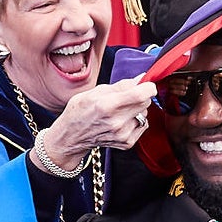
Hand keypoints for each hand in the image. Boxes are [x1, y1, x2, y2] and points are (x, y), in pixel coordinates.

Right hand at [37, 77, 157, 170]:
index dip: (148, 87)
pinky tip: (122, 120)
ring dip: (137, 109)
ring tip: (121, 110)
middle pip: (145, 103)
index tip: (146, 84)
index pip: (141, 95)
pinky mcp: (127, 143)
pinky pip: (143, 125)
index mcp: (107, 105)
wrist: (73, 136)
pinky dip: (136, 120)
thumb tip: (141, 79)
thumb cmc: (81, 111)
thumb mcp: (95, 91)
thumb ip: (121, 85)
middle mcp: (117, 122)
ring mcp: (123, 135)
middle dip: (141, 95)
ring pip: (145, 114)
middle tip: (128, 96)